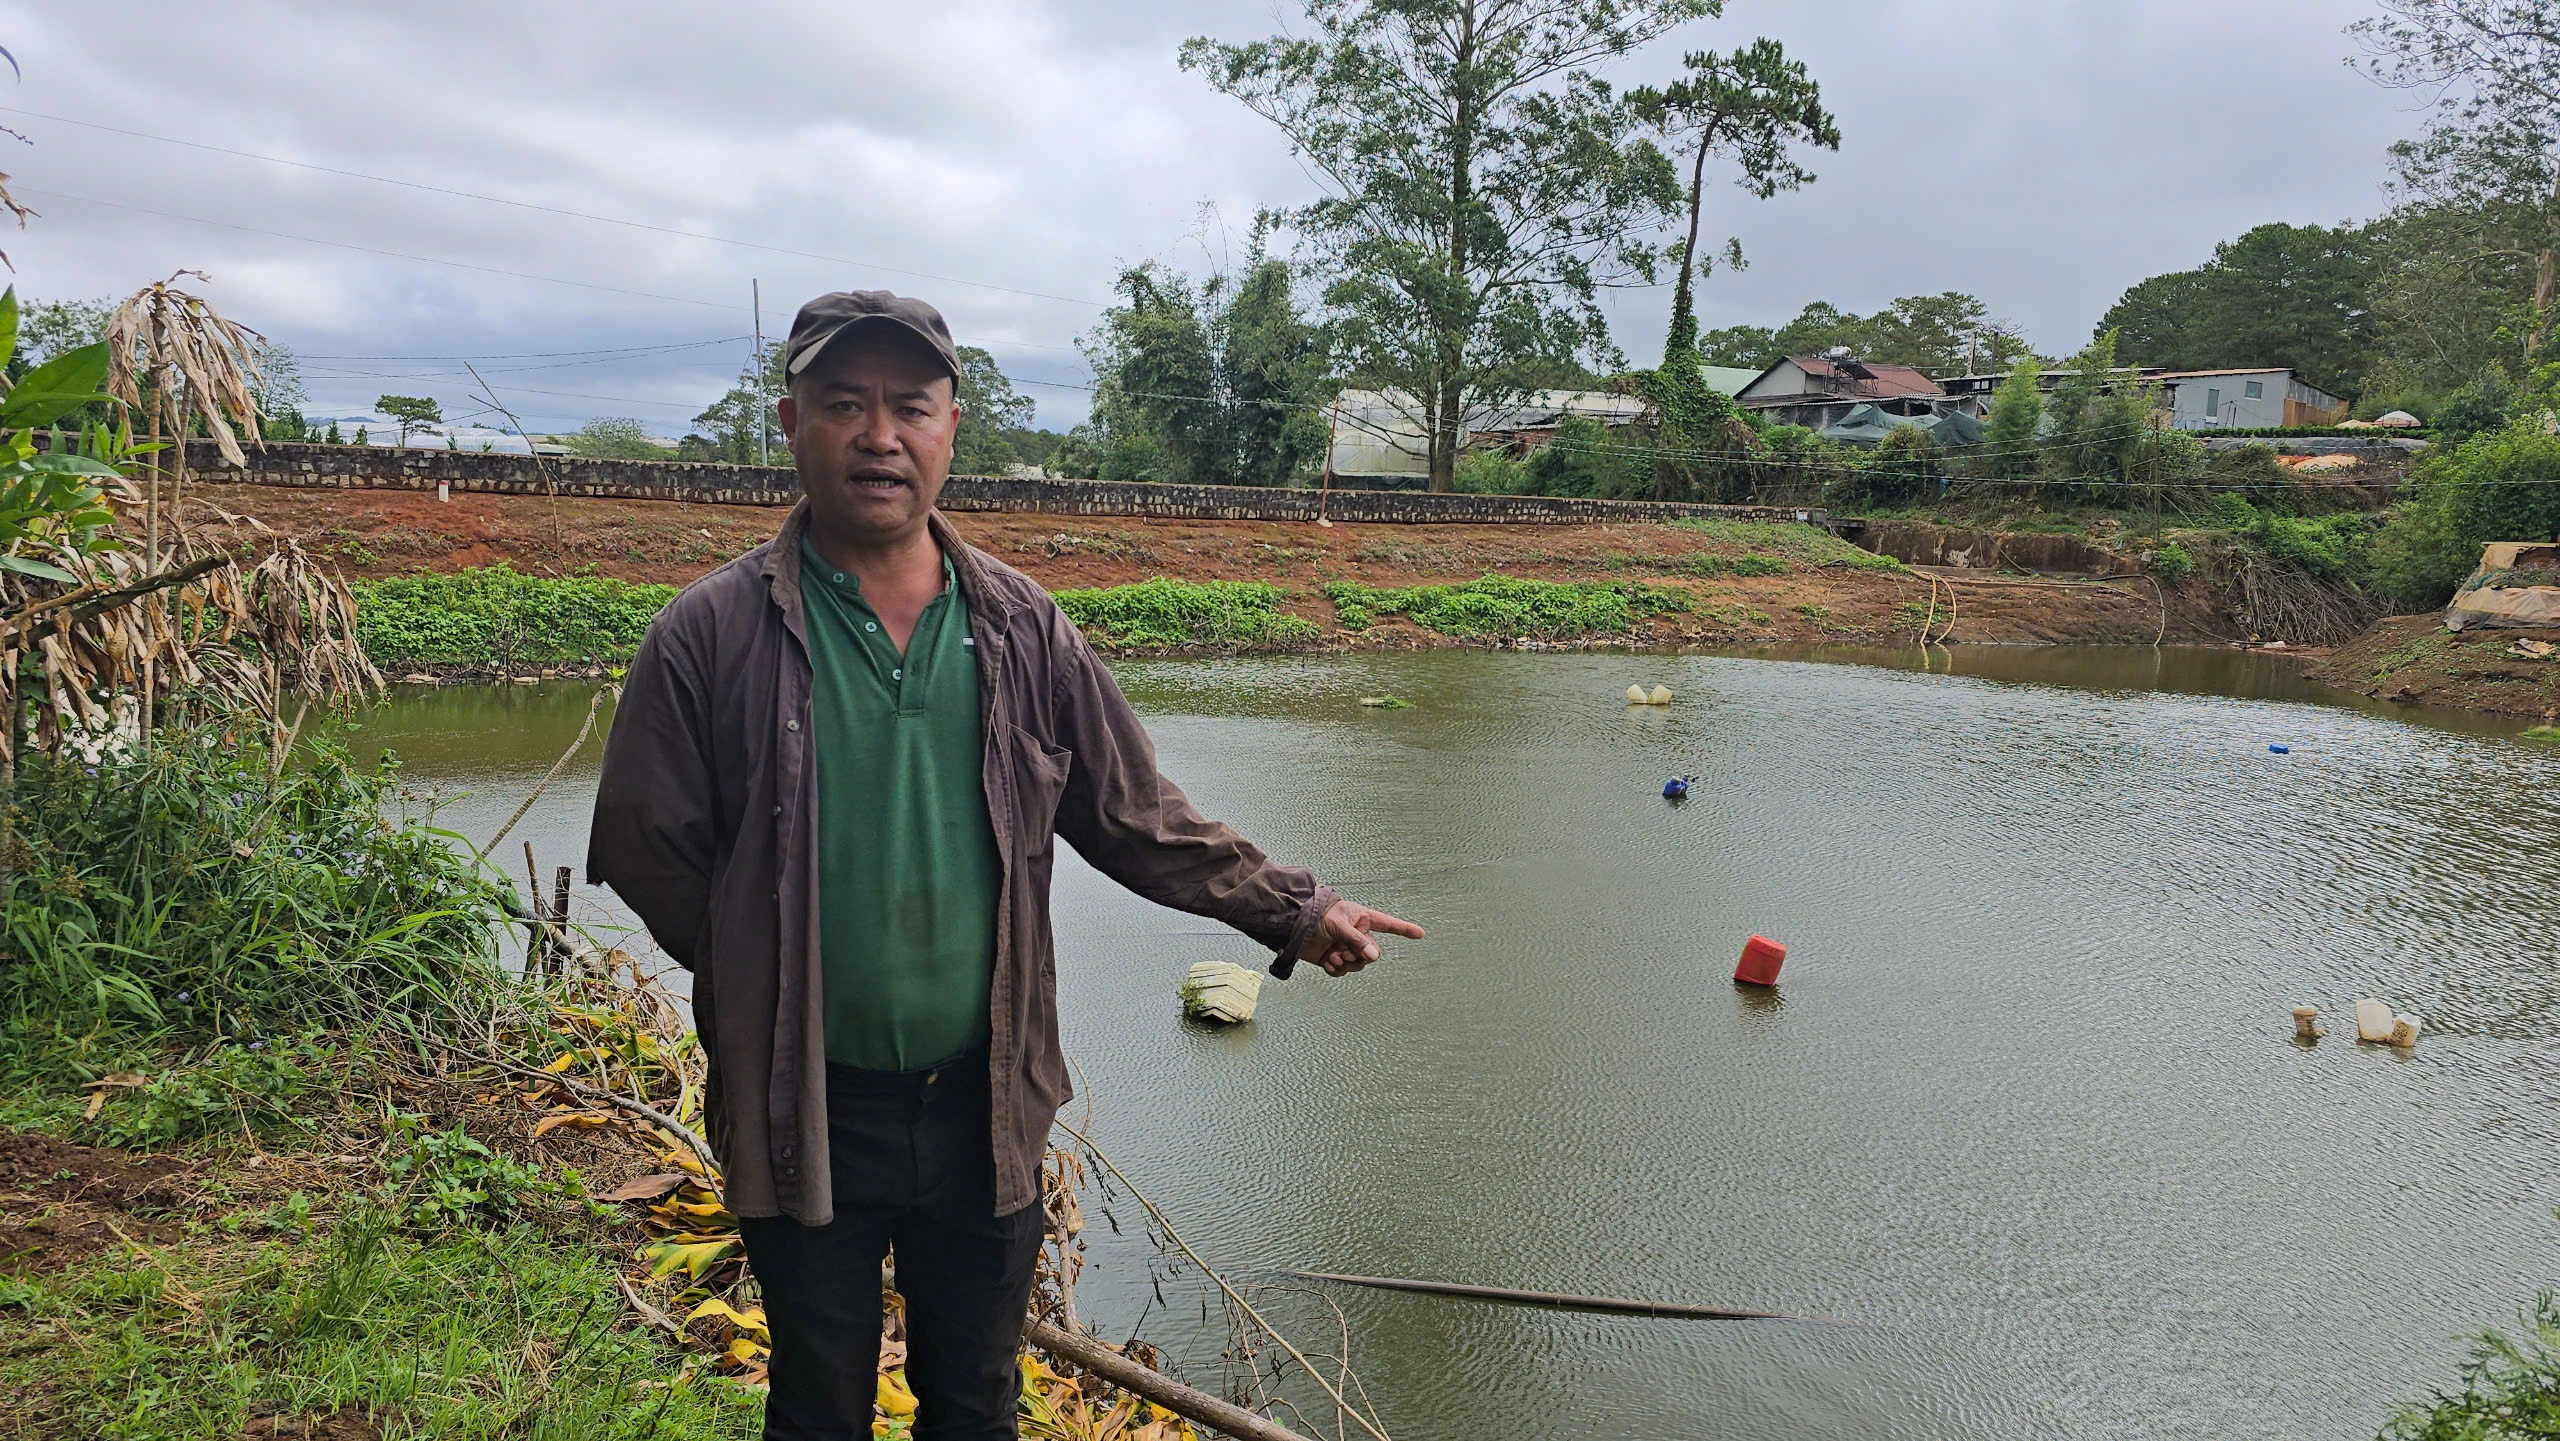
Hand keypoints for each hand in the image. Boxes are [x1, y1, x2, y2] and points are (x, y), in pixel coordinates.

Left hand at [1308, 898, 1423, 976]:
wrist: (1294, 924)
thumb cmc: (1317, 915)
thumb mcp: (1339, 925)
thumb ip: (1357, 940)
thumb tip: (1374, 956)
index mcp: (1362, 919)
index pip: (1388, 925)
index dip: (1404, 929)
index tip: (1421, 934)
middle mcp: (1358, 934)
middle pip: (1372, 953)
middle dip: (1359, 956)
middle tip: (1344, 953)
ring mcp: (1346, 948)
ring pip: (1358, 965)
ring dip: (1346, 964)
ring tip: (1333, 956)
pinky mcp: (1335, 959)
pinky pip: (1343, 971)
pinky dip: (1336, 969)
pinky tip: (1327, 962)